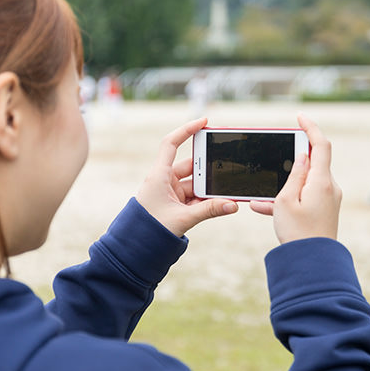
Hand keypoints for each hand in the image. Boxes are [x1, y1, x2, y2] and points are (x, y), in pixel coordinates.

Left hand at [136, 118, 237, 236]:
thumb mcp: (183, 218)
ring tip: (225, 193)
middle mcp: (164, 180)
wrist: (137, 248)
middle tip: (226, 167)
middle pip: (191, 166)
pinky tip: (220, 203)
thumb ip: (210, 210)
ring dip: (209, 189)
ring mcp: (170, 191)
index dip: (187, 130)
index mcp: (159, 175)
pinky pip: (195, 196)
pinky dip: (206, 200)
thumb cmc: (150, 230)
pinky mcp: (175, 203)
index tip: (204, 122)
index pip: (171, 144)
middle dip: (209, 169)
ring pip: (195, 184)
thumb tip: (232, 205)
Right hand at [250, 114, 341, 243]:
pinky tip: (262, 209)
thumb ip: (295, 174)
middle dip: (292, 161)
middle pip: (313, 163)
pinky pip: (305, 197)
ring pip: (305, 183)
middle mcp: (330, 188)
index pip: (321, 145)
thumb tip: (304, 155)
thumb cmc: (298, 233)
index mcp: (321, 181)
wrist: (312, 264)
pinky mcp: (325, 211)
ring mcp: (329, 200)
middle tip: (274, 160)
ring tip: (261, 198)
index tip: (300, 117)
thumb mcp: (286, 200)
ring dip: (284, 185)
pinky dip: (288, 199)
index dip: (311, 127)